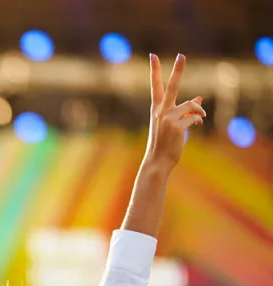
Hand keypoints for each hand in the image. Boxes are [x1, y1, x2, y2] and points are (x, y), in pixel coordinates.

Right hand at [145, 54, 204, 170]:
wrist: (157, 162)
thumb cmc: (164, 144)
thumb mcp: (172, 125)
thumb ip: (185, 111)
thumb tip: (200, 98)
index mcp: (156, 110)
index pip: (155, 87)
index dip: (155, 71)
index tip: (153, 56)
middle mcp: (160, 111)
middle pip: (171, 87)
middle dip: (177, 71)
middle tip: (181, 56)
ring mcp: (168, 118)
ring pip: (191, 105)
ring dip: (198, 111)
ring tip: (199, 119)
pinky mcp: (177, 126)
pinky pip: (195, 117)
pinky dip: (198, 120)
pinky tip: (197, 125)